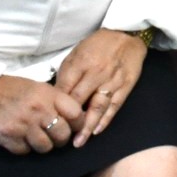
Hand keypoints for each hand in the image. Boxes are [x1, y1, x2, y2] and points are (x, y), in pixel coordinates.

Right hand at [0, 75, 84, 154]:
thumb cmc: (11, 88)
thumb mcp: (38, 87)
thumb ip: (55, 101)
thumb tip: (74, 119)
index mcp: (48, 95)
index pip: (76, 115)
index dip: (78, 124)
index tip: (72, 126)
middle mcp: (38, 110)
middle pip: (62, 135)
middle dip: (60, 139)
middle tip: (53, 136)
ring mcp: (23, 125)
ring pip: (45, 147)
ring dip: (42, 145)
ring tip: (35, 137)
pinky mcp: (7, 137)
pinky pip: (25, 151)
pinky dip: (24, 148)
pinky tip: (19, 138)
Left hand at [54, 30, 149, 145]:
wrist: (127, 34)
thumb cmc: (98, 44)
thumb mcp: (77, 52)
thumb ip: (67, 73)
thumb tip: (56, 95)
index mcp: (80, 62)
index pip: (64, 89)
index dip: (55, 107)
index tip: (48, 121)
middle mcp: (96, 73)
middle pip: (79, 100)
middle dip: (68, 120)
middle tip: (59, 136)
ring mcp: (112, 80)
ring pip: (98, 107)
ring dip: (87, 126)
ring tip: (78, 142)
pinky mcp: (125, 86)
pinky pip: (114, 106)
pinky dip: (105, 120)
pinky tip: (97, 131)